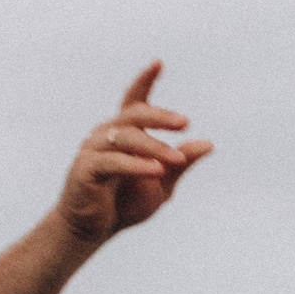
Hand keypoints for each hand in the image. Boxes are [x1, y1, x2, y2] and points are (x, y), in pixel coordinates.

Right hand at [54, 63, 213, 252]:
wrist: (91, 230)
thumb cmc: (124, 203)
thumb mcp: (162, 183)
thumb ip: (181, 163)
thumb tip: (209, 144)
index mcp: (124, 133)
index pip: (134, 100)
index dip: (145, 81)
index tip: (159, 63)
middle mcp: (106, 135)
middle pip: (133, 115)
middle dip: (159, 116)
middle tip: (184, 122)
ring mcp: (93, 150)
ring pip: (125, 138)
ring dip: (154, 147)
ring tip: (176, 159)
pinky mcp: (85, 170)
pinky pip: (113, 162)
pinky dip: (136, 165)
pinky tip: (156, 169)